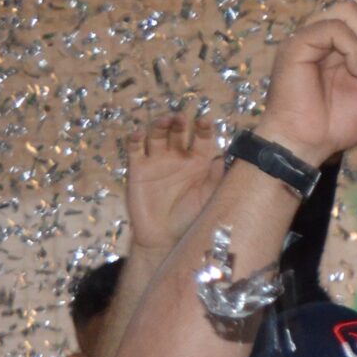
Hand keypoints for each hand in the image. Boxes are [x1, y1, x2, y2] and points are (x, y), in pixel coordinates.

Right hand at [124, 113, 222, 252]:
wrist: (164, 237)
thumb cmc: (191, 217)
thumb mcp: (208, 198)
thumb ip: (215, 178)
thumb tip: (222, 158)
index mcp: (198, 160)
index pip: (202, 138)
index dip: (203, 128)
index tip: (205, 121)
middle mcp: (177, 156)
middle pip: (178, 132)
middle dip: (179, 122)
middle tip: (182, 118)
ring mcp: (157, 160)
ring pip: (157, 135)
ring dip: (159, 124)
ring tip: (165, 120)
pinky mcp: (138, 168)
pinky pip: (135, 150)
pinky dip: (135, 139)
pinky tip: (139, 134)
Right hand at [261, 0, 356, 162]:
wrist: (309, 143)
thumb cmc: (337, 123)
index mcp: (340, 43)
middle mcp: (323, 35)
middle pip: (356, 3)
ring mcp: (309, 38)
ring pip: (346, 10)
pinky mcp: (297, 45)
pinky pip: (332, 28)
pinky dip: (352, 47)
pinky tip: (355, 70)